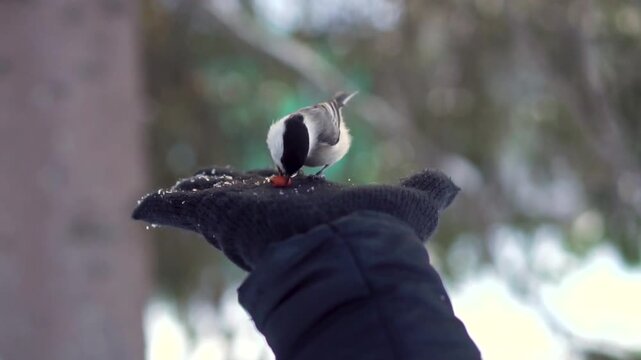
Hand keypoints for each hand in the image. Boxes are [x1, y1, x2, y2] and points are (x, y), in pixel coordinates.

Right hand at [132, 167, 458, 270]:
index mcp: (304, 210)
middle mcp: (270, 214)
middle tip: (205, 185)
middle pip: (238, 198)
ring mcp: (240, 216)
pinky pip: (177, 211)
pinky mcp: (216, 216)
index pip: (280, 197)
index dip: (266, 188)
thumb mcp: (411, 207)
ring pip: (207, 202)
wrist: (349, 256)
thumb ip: (427, 193)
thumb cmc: (379, 235)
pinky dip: (158, 209)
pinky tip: (140, 210)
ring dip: (192, 196)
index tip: (260, 181)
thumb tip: (450, 185)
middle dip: (222, 190)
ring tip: (179, 193)